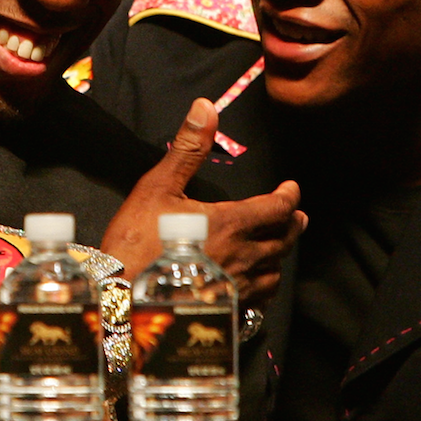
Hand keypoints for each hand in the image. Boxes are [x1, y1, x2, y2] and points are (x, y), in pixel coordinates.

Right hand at [101, 98, 306, 305]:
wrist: (123, 300)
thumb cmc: (137, 242)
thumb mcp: (158, 187)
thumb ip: (188, 148)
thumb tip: (205, 107)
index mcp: (232, 223)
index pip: (277, 207)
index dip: (289, 195)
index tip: (291, 188)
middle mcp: (243, 256)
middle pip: (284, 240)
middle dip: (292, 223)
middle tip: (297, 215)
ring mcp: (238, 288)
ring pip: (275, 273)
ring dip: (281, 256)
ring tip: (280, 248)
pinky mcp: (228, 312)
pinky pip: (260, 301)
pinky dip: (265, 287)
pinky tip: (256, 285)